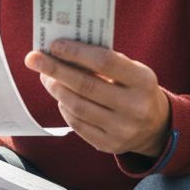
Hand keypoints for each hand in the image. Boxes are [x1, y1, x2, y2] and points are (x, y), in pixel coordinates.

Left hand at [24, 40, 169, 156]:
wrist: (156, 127)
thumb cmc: (136, 90)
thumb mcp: (132, 72)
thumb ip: (105, 62)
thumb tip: (63, 51)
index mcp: (142, 81)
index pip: (104, 62)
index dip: (76, 52)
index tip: (54, 45)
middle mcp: (134, 107)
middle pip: (85, 85)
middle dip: (55, 70)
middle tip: (34, 59)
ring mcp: (122, 129)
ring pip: (77, 106)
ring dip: (56, 89)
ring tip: (46, 77)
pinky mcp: (109, 145)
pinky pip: (77, 124)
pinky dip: (65, 108)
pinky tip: (60, 97)